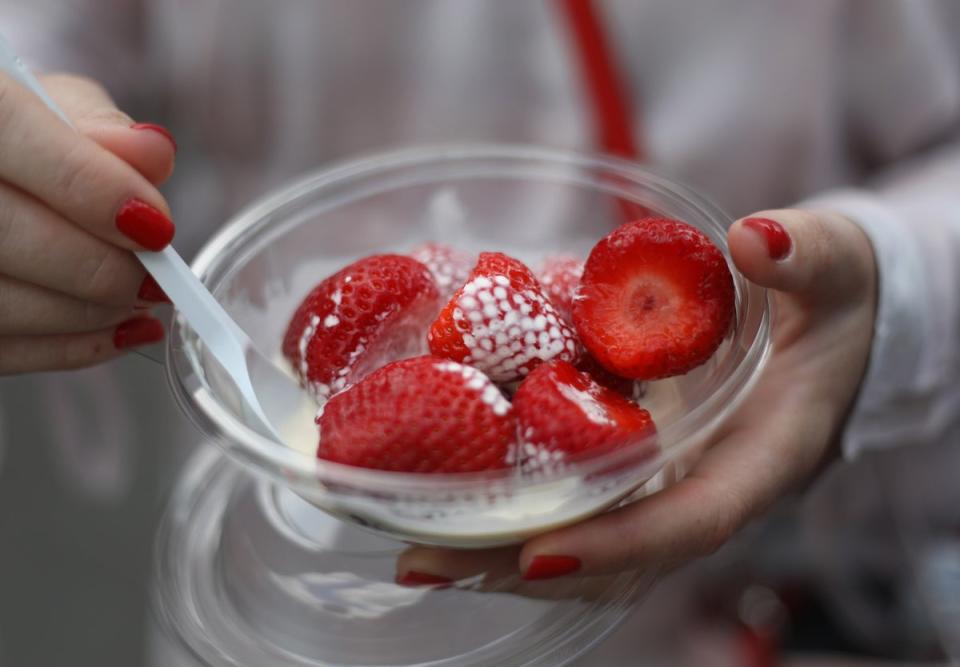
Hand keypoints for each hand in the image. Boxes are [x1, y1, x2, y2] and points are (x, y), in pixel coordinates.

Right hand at [0, 72, 176, 373]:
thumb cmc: (16, 134)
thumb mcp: (52, 104)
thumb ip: (100, 127)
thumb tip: (154, 155)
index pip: (9, 132)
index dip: (92, 187)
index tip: (156, 226)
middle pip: (2, 232)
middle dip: (99, 267)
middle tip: (154, 276)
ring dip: (89, 313)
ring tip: (139, 299)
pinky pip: (0, 347)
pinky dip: (70, 346)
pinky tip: (119, 329)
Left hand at [396, 209, 877, 583]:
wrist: (821, 322)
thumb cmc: (831, 300)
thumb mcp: (833, 267)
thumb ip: (806, 257)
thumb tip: (755, 242)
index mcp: (759, 459)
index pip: (689, 522)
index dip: (617, 545)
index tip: (537, 554)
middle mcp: (701, 487)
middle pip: (612, 556)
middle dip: (519, 564)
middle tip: (427, 560)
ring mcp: (662, 480)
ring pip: (583, 539)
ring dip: (499, 552)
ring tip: (414, 551)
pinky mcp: (633, 457)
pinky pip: (573, 495)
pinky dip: (512, 503)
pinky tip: (442, 495)